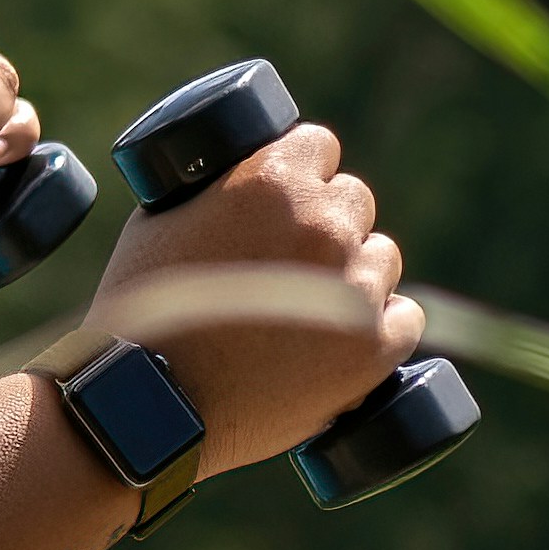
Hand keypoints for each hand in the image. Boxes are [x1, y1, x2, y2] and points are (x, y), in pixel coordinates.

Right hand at [74, 121, 416, 480]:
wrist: (150, 403)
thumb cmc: (143, 313)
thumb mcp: (160, 219)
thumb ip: (213, 188)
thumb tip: (242, 182)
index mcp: (273, 180)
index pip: (320, 146)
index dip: (301, 174)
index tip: (286, 203)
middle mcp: (325, 225)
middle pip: (355, 201)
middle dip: (326, 225)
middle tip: (289, 264)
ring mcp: (355, 288)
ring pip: (382, 258)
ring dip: (354, 275)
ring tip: (307, 311)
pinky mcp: (374, 349)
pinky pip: (405, 319)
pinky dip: (380, 329)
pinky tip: (343, 342)